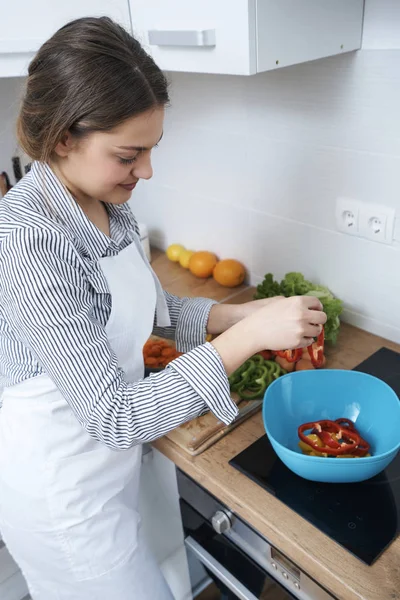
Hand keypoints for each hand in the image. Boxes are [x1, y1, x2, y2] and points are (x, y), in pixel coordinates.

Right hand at [211, 295, 325, 375]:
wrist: (254, 331)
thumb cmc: (264, 315)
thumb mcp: (280, 302)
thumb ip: (295, 304)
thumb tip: (309, 308)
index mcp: (298, 301)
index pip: (317, 303)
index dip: (317, 307)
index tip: (316, 311)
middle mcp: (303, 314)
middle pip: (322, 317)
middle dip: (318, 320)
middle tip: (313, 323)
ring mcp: (301, 329)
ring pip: (317, 331)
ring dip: (312, 331)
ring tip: (302, 331)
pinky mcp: (298, 341)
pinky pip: (309, 341)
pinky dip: (304, 340)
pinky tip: (296, 338)